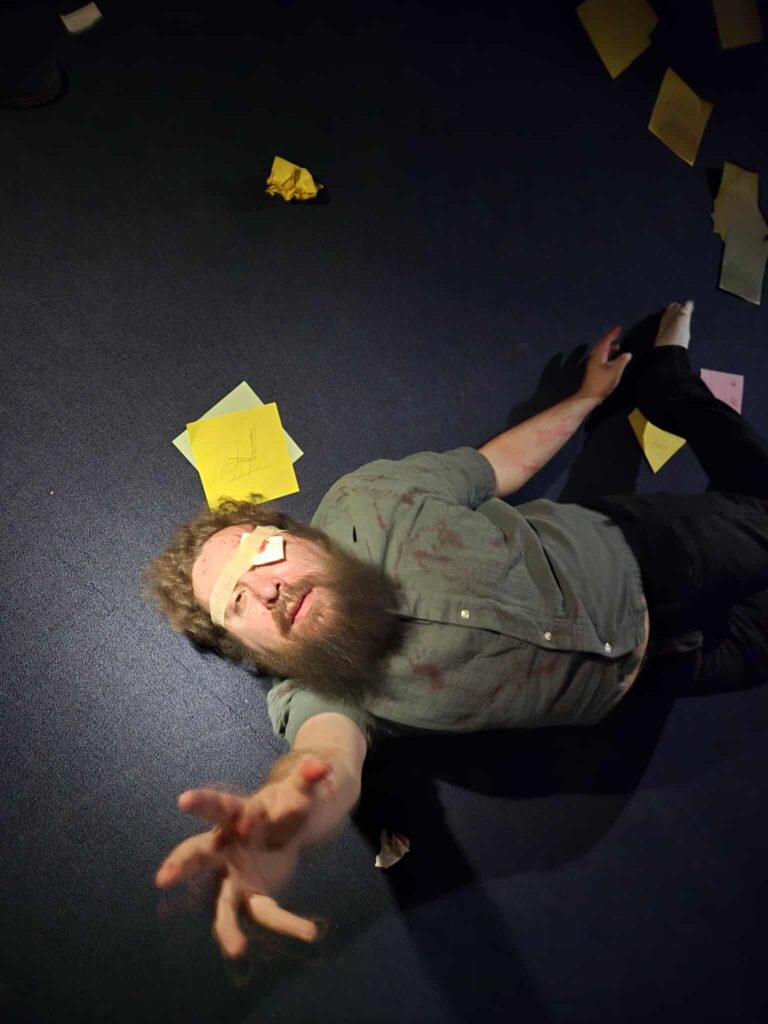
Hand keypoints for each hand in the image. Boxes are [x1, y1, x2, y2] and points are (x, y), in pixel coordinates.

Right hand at [155, 755, 333, 957]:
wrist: (285, 829)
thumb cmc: (282, 805)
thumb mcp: (297, 789)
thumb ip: (307, 776)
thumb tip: (321, 766)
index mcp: (234, 814)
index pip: (216, 806)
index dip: (202, 803)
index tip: (184, 800)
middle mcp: (226, 847)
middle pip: (197, 854)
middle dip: (182, 863)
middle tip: (163, 877)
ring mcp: (235, 875)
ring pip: (223, 901)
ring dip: (226, 926)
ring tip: (236, 949)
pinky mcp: (253, 895)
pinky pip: (265, 911)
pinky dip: (287, 923)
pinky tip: (308, 931)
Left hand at [578, 326, 632, 402]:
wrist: (589, 396)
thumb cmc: (602, 383)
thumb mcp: (615, 371)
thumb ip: (622, 361)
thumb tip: (627, 354)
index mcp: (598, 355)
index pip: (606, 340)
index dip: (612, 333)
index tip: (619, 327)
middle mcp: (594, 357)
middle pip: (602, 344)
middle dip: (610, 338)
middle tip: (617, 332)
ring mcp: (593, 363)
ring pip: (601, 351)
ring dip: (609, 346)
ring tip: (617, 345)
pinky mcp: (593, 369)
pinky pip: (601, 356)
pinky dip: (607, 353)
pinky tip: (613, 358)